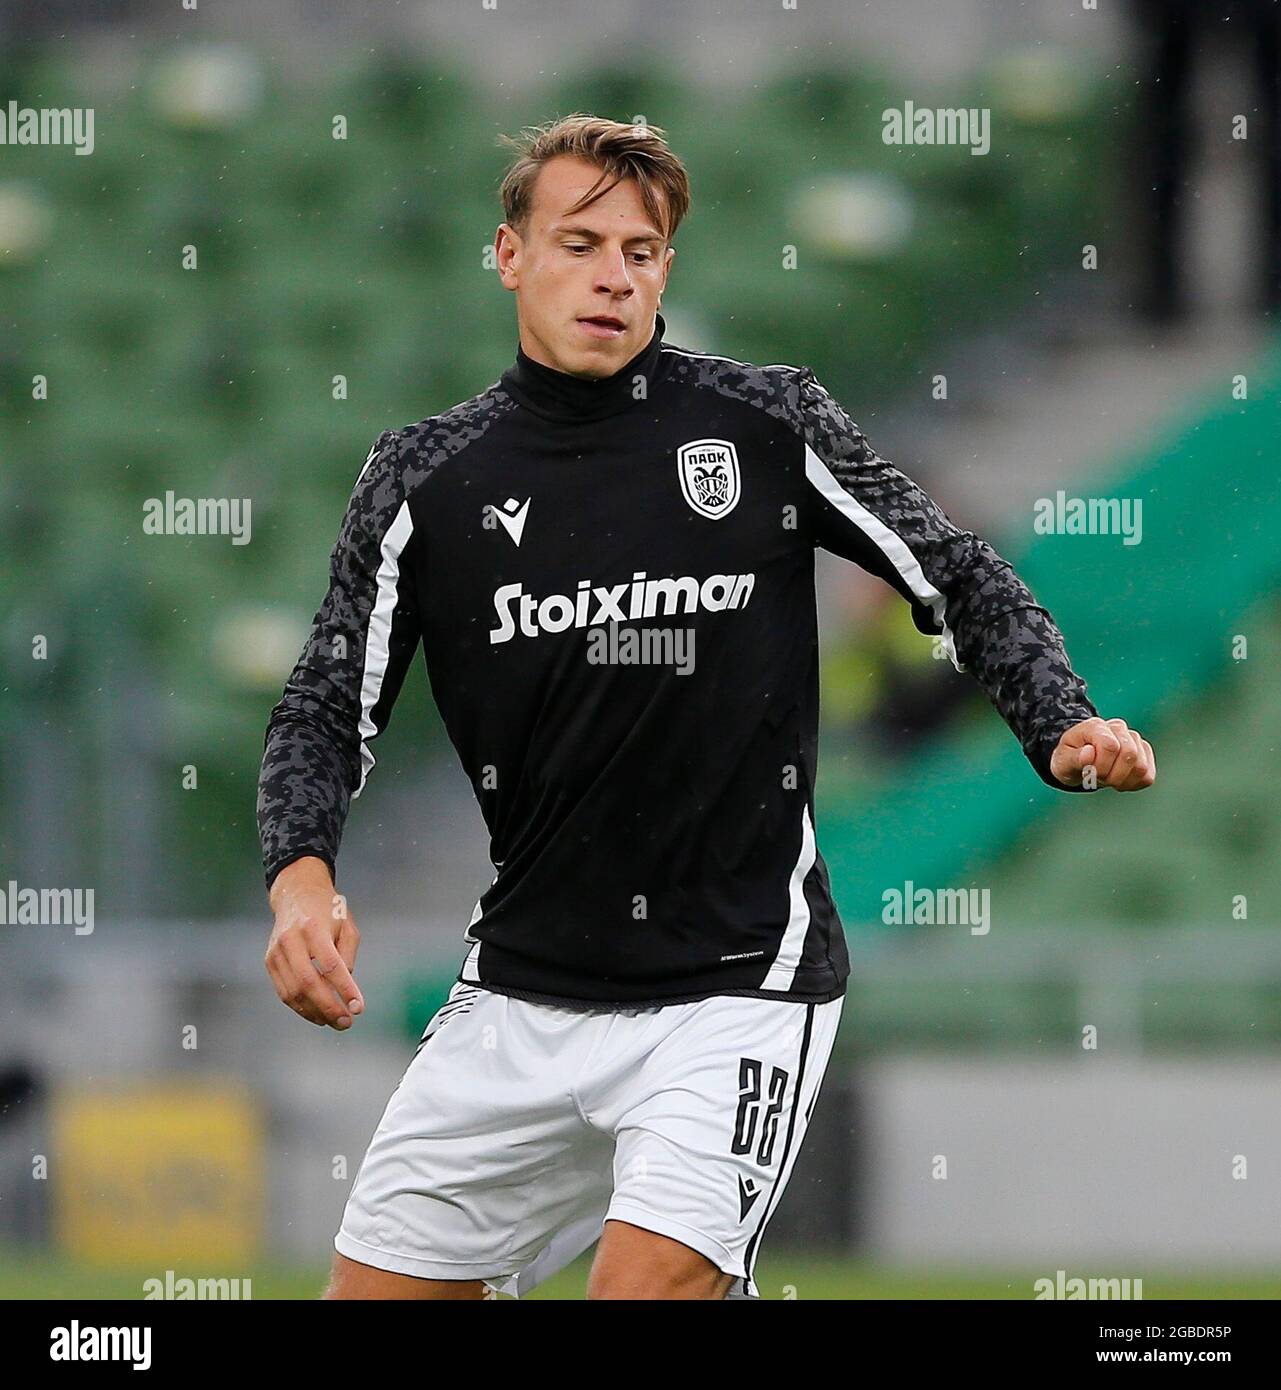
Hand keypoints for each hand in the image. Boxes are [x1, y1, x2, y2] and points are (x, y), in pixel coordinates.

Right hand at [265, 857, 364, 1028]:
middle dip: (329, 1007)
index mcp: (313, 927)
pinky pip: (284, 992)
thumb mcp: (347, 925)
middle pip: (308, 983)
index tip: (359, 1008)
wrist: (296, 893)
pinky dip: (301, 1008)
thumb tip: (343, 989)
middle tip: (346, 1022)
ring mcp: (276, 952)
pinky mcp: (269, 961)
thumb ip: (347, 956)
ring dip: (315, 1012)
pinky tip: (318, 1014)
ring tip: (335, 1022)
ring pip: (294, 992)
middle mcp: (291, 940)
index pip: (330, 965)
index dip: (345, 989)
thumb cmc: (328, 911)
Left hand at [1050, 717, 1155, 790]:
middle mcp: (1118, 728)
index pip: (1110, 746)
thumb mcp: (1062, 761)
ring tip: (1107, 778)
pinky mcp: (1144, 754)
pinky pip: (1148, 776)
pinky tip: (1119, 781)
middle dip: (1112, 775)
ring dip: (1122, 781)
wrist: (1079, 759)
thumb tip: (1089, 753)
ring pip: (1141, 767)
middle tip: (1098, 777)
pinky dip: (1132, 784)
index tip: (1088, 773)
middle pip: (1130, 755)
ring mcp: (1134, 740)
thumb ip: (1074, 758)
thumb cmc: (1070, 758)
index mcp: (1096, 726)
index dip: (1101, 767)